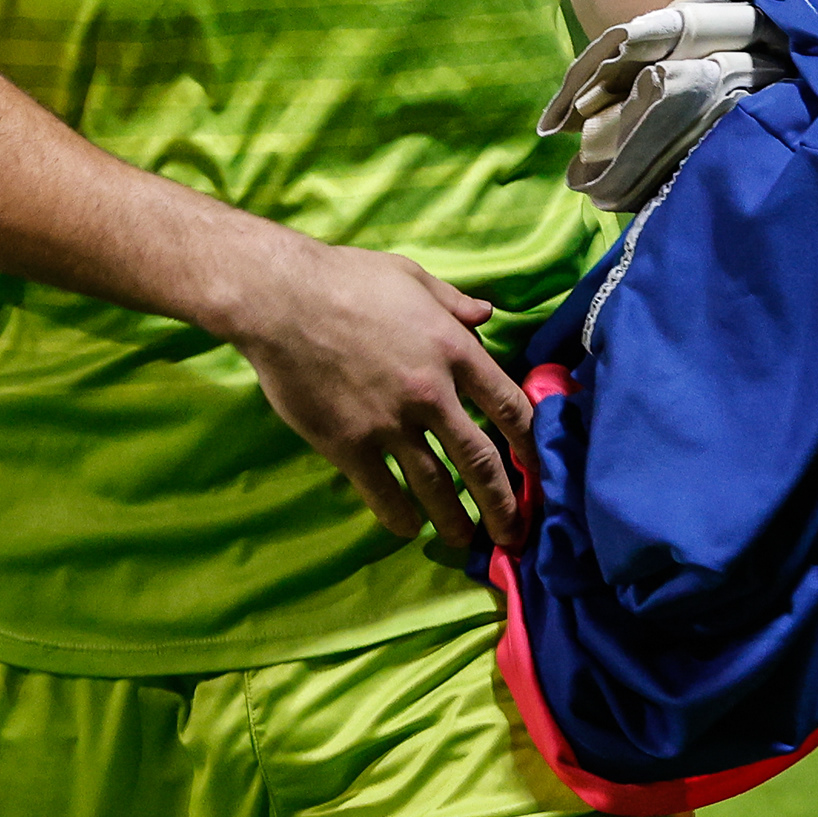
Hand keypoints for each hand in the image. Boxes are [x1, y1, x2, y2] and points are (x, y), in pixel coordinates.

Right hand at [215, 231, 539, 550]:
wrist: (280, 297)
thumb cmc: (346, 278)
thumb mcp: (412, 276)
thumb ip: (454, 301)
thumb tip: (488, 314)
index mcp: (453, 350)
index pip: (508, 405)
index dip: (529, 441)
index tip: (537, 467)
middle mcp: (431, 393)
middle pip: (480, 459)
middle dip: (502, 501)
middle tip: (512, 529)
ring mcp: (390, 423)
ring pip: (436, 486)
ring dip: (455, 519)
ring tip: (466, 540)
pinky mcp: (350, 444)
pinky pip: (383, 493)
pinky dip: (400, 516)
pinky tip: (408, 527)